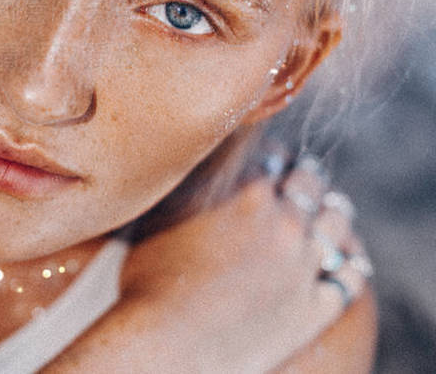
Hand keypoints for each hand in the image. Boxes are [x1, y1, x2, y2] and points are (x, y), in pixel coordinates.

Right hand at [112, 158, 370, 371]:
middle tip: (302, 175)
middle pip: (308, 183)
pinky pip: (350, 277)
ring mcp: (305, 265)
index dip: (271, 154)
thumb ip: (190, 188)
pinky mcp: (317, 307)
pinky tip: (347, 258)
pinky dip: (350, 262)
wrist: (166, 345)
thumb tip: (192, 168)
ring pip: (336, 224)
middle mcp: (284, 222)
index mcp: (246, 192)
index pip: (272, 155)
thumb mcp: (162, 219)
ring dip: (333, 211)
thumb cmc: (148, 283)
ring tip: (331, 209)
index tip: (270, 158)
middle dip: (304, 176)